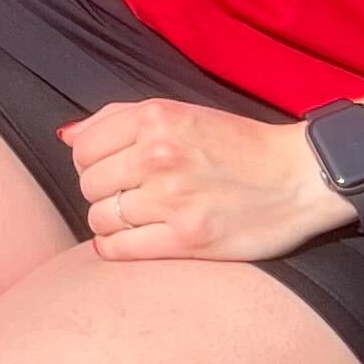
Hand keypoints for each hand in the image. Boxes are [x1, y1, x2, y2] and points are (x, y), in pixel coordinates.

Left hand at [63, 100, 351, 263]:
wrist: (298, 176)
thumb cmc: (237, 145)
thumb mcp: (179, 114)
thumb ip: (117, 119)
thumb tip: (65, 136)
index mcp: (155, 118)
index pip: (82, 148)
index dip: (91, 162)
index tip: (112, 169)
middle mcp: (158, 155)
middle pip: (88, 184)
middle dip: (102, 191)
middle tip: (130, 194)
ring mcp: (172, 199)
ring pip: (100, 217)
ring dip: (110, 221)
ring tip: (138, 217)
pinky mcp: (187, 239)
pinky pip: (118, 249)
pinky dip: (116, 247)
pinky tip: (135, 238)